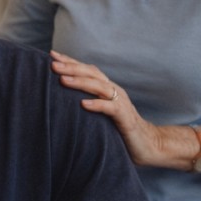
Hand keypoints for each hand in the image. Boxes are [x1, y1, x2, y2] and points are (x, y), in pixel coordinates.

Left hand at [49, 51, 163, 164]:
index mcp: (107, 88)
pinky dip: (97, 105)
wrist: (148, 144)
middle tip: (52, 64)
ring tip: (63, 80)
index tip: (52, 55)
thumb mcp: (102, 113)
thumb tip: (62, 100)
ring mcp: (121, 103)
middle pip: (92, 74)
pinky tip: (83, 104)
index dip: (71, 62)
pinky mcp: (126, 118)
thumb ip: (88, 103)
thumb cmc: (120, 130)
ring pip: (100, 87)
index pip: (88, 70)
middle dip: (72, 68)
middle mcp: (114, 91)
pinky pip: (111, 108)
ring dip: (80, 83)